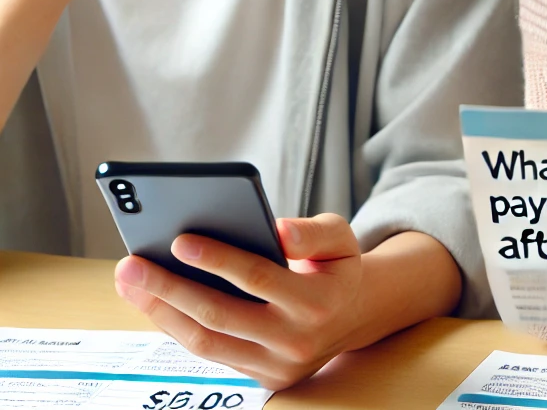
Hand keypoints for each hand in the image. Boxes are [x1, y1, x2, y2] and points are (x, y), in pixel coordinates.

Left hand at [115, 213, 363, 390]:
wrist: (353, 315)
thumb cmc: (336, 267)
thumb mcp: (340, 238)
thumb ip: (312, 232)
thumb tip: (278, 230)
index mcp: (317, 300)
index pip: (258, 278)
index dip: (218, 259)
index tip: (179, 240)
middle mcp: (294, 340)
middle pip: (220, 314)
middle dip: (170, 288)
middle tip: (131, 264)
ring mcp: (274, 365)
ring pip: (207, 342)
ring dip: (162, 313)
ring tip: (131, 283)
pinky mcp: (259, 377)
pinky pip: (211, 353)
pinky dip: (178, 327)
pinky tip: (154, 302)